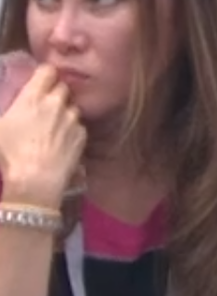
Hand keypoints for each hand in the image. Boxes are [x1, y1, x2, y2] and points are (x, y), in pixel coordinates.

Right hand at [0, 64, 84, 208]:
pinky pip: (79, 126)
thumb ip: (9, 110)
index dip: (46, 74)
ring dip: (66, 111)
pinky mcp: (82, 136)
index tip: (42, 80)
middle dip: (57, 92)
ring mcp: (72, 120)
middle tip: (47, 104)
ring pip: (73, 107)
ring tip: (56, 125)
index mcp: (33, 97)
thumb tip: (15, 113)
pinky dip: (73, 129)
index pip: (47, 71)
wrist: (35, 179)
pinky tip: (63, 140)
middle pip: (63, 88)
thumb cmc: (9, 153)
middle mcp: (56, 104)